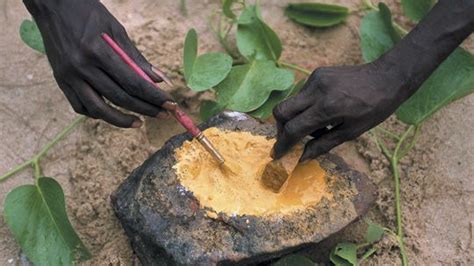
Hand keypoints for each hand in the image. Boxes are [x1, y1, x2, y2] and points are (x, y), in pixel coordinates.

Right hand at [25, 0, 172, 127]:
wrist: (52, 6)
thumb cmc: (89, 14)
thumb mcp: (116, 30)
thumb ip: (136, 58)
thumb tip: (159, 80)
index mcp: (98, 52)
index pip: (132, 83)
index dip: (154, 97)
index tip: (171, 105)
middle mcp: (81, 68)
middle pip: (119, 98)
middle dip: (145, 109)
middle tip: (163, 115)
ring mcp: (68, 77)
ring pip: (98, 109)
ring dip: (121, 120)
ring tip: (139, 123)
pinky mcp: (60, 81)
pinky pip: (80, 106)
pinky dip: (98, 113)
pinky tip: (113, 114)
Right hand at [272, 62, 407, 160]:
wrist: (386, 77)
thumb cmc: (374, 109)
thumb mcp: (351, 132)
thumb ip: (323, 145)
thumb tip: (302, 158)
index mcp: (328, 108)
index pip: (294, 128)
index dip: (283, 144)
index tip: (277, 155)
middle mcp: (316, 91)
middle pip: (281, 111)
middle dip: (281, 129)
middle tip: (291, 139)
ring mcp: (314, 79)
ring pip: (291, 103)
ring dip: (297, 118)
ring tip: (319, 126)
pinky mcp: (316, 73)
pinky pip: (302, 94)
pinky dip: (306, 107)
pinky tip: (324, 111)